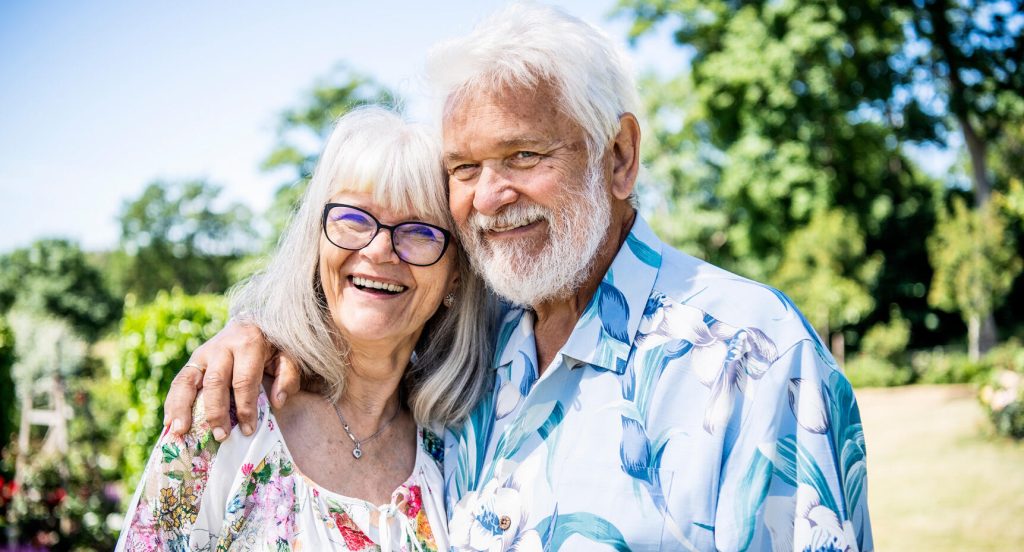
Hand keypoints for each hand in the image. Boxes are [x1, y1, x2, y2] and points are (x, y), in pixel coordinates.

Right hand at [163, 319, 300, 439]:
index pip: (244, 380)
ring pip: (188, 380)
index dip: (246, 407)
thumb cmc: (272, 346)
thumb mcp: (287, 356)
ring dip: (182, 407)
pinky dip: (173, 403)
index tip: (248, 430)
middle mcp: (221, 347)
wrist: (253, 323)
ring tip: (181, 431)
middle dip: (216, 412)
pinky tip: (170, 423)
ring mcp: (203, 353)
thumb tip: (277, 402)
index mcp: (248, 344)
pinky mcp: (193, 361)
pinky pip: (179, 382)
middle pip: (215, 382)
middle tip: (221, 436)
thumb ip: (288, 377)